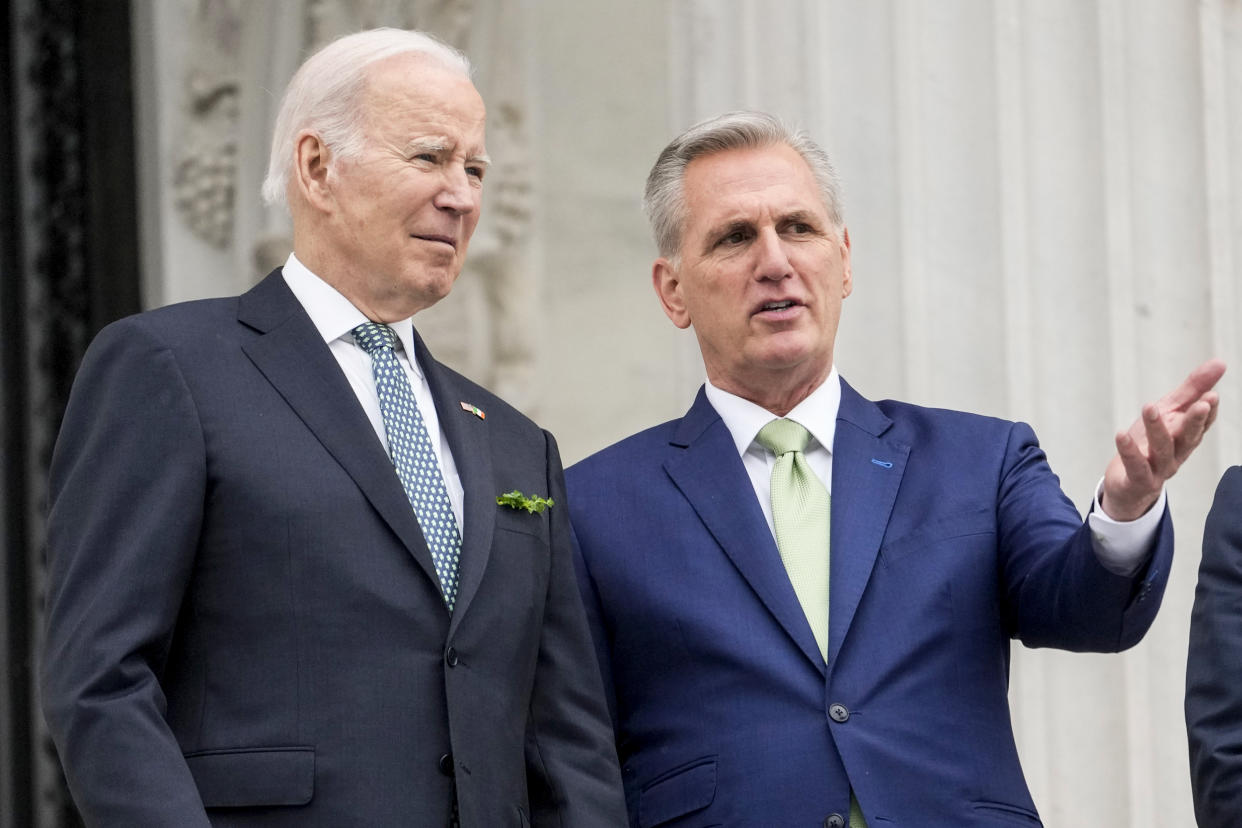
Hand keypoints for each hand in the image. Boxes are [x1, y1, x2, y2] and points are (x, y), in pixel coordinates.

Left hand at [1101, 359, 1225, 520]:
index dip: (1208, 411)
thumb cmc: (1150, 443)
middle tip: (1201, 403)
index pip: (1202, 424)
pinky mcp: (1138, 480)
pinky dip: (1129, 451)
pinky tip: (1121, 435)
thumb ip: (1193, 389)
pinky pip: (1135, 466)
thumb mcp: (1169, 412)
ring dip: (1157, 429)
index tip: (1211, 394)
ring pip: (1162, 450)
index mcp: (1186, 436)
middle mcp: (1177, 453)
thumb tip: (1220, 362)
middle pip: (1189, 437)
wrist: (1127, 484)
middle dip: (1196, 420)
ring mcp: (1158, 469)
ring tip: (1150, 407)